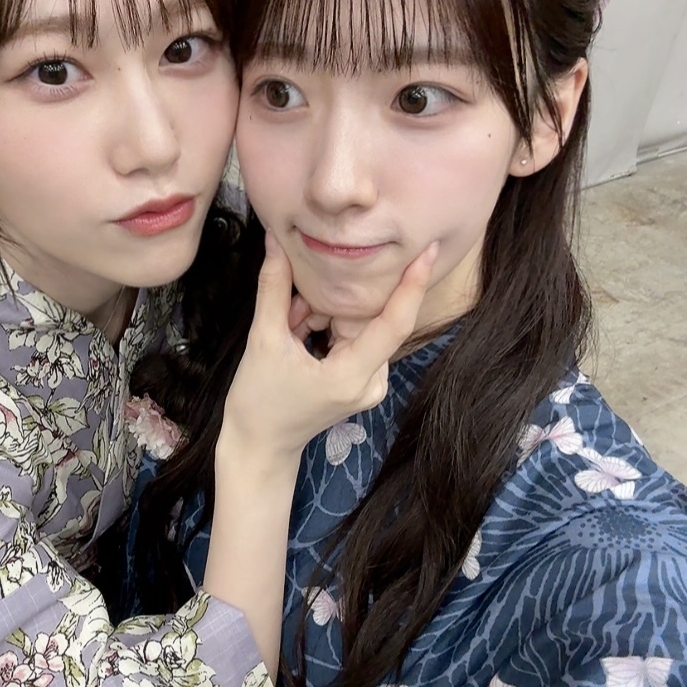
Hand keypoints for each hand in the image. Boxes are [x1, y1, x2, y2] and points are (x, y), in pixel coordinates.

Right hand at [221, 232, 437, 463]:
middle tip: (290, 313)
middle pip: (368, 320)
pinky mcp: (363, 382)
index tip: (428, 251)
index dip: (412, 284)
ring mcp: (370, 384)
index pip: (394, 324)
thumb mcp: (262, 341)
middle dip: (329, 304)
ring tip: (290, 332)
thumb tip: (276, 241)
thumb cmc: (258, 401)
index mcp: (352, 376)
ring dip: (323, 315)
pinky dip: (326, 328)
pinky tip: (300, 338)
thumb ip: (273, 288)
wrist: (259, 445)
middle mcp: (371, 382)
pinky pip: (353, 338)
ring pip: (357, 326)